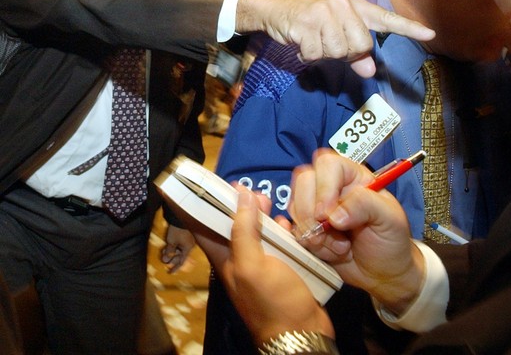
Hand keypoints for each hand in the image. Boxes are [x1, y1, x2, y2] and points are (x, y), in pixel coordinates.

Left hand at [161, 224, 196, 273]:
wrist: (179, 219)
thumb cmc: (176, 231)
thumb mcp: (171, 242)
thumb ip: (169, 252)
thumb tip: (165, 261)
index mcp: (188, 248)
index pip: (182, 261)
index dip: (175, 268)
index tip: (170, 272)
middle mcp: (189, 246)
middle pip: (180, 256)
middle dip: (171, 258)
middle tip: (164, 260)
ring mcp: (187, 241)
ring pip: (179, 251)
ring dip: (171, 252)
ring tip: (164, 252)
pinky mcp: (185, 238)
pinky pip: (179, 246)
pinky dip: (173, 247)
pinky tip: (167, 247)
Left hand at [218, 187, 334, 345]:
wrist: (302, 333)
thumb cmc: (271, 300)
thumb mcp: (251, 264)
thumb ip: (244, 229)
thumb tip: (241, 193)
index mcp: (225, 259)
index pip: (204, 227)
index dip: (203, 205)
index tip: (207, 184)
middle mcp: (239, 259)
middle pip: (233, 224)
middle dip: (238, 205)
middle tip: (249, 190)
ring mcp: (261, 263)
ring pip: (256, 231)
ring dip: (261, 215)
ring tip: (268, 201)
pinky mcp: (282, 265)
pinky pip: (278, 241)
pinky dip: (281, 230)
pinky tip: (287, 224)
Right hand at [235, 0, 434, 77]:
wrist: (275, 8)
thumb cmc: (309, 22)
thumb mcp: (334, 34)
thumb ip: (355, 54)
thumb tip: (370, 71)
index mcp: (355, 6)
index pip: (386, 19)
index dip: (408, 28)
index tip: (430, 34)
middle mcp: (343, 5)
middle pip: (361, 45)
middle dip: (345, 53)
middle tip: (328, 43)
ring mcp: (325, 13)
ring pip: (339, 52)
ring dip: (324, 54)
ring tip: (313, 41)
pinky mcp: (306, 23)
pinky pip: (317, 54)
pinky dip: (307, 55)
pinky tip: (301, 43)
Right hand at [290, 149, 424, 314]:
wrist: (383, 274)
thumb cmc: (391, 240)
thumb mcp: (390, 218)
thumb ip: (365, 205)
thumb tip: (334, 215)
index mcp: (352, 176)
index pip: (327, 165)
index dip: (324, 187)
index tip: (328, 214)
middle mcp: (331, 187)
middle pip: (304, 180)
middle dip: (311, 212)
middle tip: (329, 233)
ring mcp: (316, 206)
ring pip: (295, 205)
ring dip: (312, 232)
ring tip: (339, 247)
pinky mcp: (307, 227)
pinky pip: (293, 229)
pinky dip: (306, 244)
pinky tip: (326, 252)